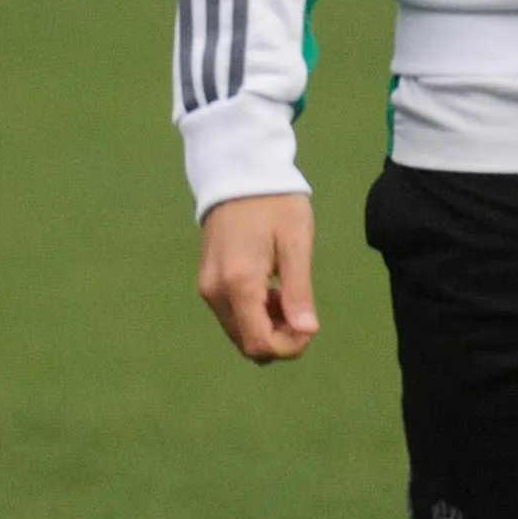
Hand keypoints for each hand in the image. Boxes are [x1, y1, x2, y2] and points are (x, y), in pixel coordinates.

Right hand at [195, 192, 319, 363]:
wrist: (238, 171)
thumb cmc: (275, 202)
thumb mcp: (295, 243)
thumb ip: (299, 291)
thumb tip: (308, 331)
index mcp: (238, 283)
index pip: (260, 344)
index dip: (290, 347)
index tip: (310, 324)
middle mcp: (215, 291)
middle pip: (248, 344)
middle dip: (280, 338)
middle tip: (301, 307)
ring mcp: (207, 287)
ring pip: (240, 333)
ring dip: (268, 326)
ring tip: (286, 292)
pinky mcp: (206, 282)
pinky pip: (232, 315)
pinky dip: (254, 314)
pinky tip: (270, 289)